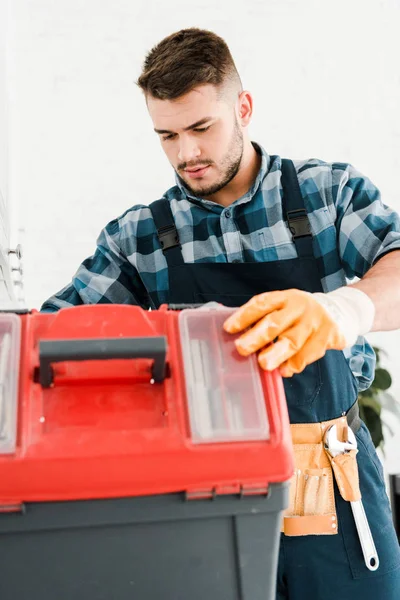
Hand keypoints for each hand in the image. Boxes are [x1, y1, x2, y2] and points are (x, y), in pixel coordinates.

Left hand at [223, 289, 347, 376]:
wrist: (340, 312)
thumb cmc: (301, 314)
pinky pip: (308, 354)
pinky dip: (294, 364)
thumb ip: (265, 318)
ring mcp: (315, 321)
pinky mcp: (328, 336)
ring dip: (276, 354)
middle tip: (241, 349)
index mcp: (285, 298)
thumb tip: (233, 333)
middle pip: (275, 323)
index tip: (228, 328)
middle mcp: (299, 307)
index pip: (261, 304)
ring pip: (293, 340)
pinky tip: (284, 370)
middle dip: (257, 337)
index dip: (244, 316)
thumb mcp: (285, 307)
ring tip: (263, 364)